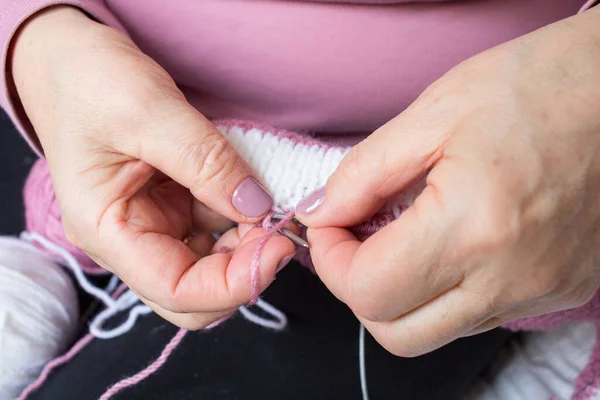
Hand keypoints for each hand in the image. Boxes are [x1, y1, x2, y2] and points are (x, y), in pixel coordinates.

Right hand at [11, 7, 294, 328]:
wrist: (70, 59)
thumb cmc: (89, 82)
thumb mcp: (150, 113)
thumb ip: (206, 163)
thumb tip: (256, 207)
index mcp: (107, 231)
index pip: (176, 290)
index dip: (232, 284)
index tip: (278, 249)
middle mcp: (130, 239)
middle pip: (194, 293)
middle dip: (243, 272)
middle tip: (280, 234)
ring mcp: (153, 223)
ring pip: (209, 264)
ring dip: (247, 247)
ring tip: (273, 208)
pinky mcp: (171, 205)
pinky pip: (214, 228)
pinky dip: (242, 220)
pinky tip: (257, 194)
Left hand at [298, 8, 599, 355]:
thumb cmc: (537, 85)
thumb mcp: (432, 114)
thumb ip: (362, 174)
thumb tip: (321, 213)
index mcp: (473, 227)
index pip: (369, 291)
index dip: (330, 261)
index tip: (328, 225)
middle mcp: (510, 278)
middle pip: (395, 333)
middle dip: (357, 288)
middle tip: (353, 238)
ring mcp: (538, 292)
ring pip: (434, 332)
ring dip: (398, 295)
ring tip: (398, 238)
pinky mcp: (557, 290)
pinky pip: (476, 316)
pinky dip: (442, 291)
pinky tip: (444, 244)